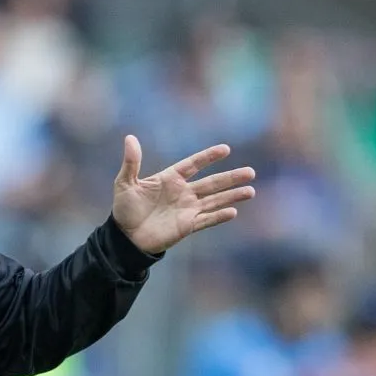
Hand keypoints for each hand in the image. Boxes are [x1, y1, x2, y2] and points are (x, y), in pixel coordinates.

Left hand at [112, 135, 255, 254]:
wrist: (125, 237)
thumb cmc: (125, 209)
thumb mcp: (124, 183)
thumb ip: (131, 162)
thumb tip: (130, 138)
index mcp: (170, 179)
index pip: (193, 165)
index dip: (208, 157)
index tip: (225, 149)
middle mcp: (183, 192)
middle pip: (211, 183)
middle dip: (230, 178)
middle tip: (250, 172)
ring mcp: (187, 209)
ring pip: (214, 200)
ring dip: (232, 196)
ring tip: (250, 191)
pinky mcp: (187, 226)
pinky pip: (206, 220)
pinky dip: (219, 216)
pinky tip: (233, 211)